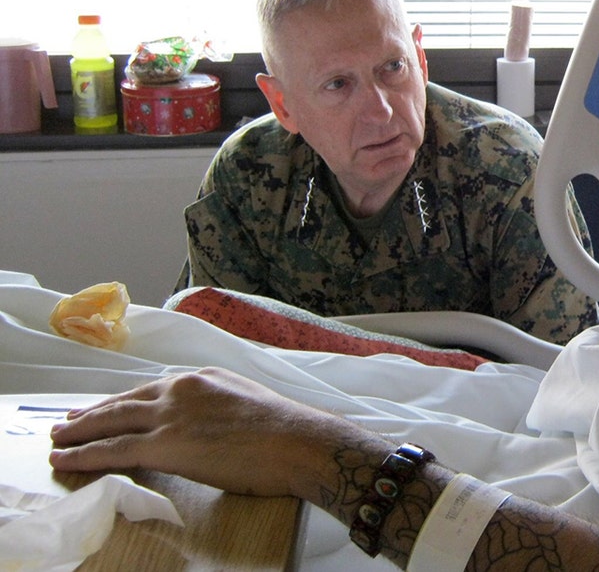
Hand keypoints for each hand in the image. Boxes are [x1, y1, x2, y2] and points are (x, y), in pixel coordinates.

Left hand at [48, 367, 376, 498]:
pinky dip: (84, 455)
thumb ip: (218, 408)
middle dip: (93, 413)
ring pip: (111, 422)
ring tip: (59, 439)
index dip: (124, 400)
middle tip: (69, 421)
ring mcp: (171, 415)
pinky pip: (113, 450)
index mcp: (203, 378)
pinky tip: (67, 459)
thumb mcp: (248, 403)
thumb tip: (206, 427)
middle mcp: (181, 389)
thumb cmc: (286, 431)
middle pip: (124, 401)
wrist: (299, 442)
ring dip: (79, 432)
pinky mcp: (165, 444)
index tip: (108, 406)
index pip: (152, 389)